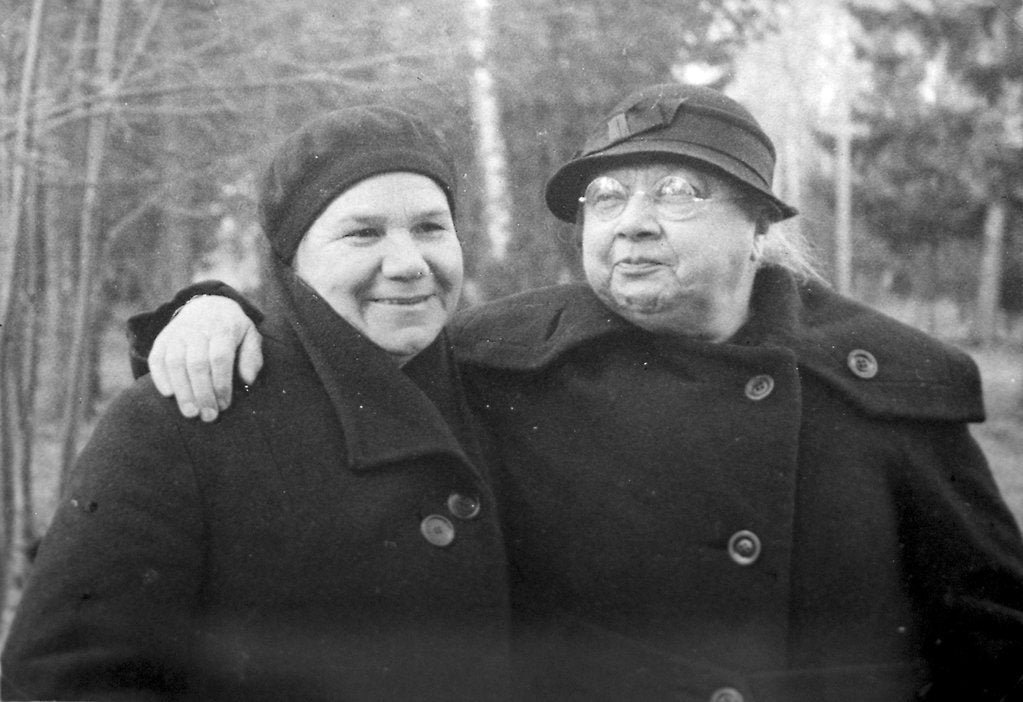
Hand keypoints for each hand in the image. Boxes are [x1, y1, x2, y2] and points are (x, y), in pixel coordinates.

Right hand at [148, 295, 263, 421]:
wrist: (208, 305)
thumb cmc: (233, 329)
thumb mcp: (250, 336)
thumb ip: (252, 357)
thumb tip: (248, 380)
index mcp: (223, 328)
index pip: (220, 358)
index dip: (221, 384)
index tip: (224, 406)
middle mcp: (198, 329)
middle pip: (197, 363)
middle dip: (202, 393)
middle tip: (208, 416)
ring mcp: (177, 333)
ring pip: (175, 362)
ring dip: (182, 390)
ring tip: (190, 413)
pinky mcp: (162, 339)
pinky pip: (156, 358)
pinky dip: (160, 377)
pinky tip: (169, 395)